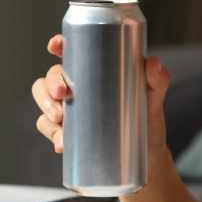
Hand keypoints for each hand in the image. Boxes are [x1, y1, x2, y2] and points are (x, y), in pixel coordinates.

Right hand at [31, 34, 171, 154]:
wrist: (146, 156)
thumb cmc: (147, 119)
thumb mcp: (154, 98)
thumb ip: (157, 79)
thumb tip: (153, 62)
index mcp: (95, 71)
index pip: (71, 53)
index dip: (58, 45)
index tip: (55, 46)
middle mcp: (78, 88)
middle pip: (51, 77)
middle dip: (50, 82)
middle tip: (62, 93)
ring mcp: (70, 110)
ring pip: (44, 101)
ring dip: (45, 107)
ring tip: (59, 118)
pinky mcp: (67, 133)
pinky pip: (49, 129)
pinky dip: (52, 134)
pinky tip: (62, 143)